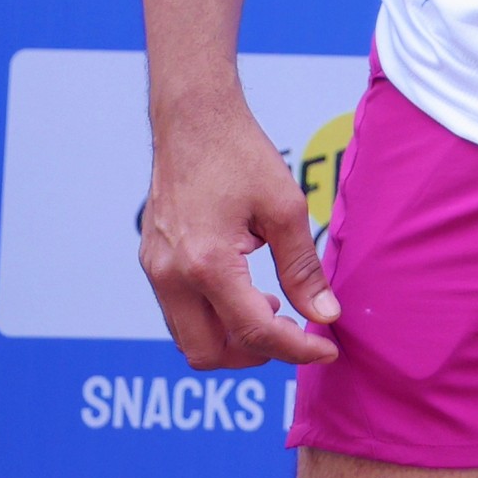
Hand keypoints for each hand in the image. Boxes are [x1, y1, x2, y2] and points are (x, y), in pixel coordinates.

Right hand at [139, 96, 335, 368]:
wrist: (193, 121)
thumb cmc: (241, 156)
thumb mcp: (285, 208)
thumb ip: (304, 268)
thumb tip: (325, 315)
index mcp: (207, 264)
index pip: (253, 332)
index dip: (295, 349)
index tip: (326, 349)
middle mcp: (170, 276)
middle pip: (207, 354)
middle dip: (254, 356)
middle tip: (294, 334)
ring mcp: (155, 271)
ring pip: (188, 339)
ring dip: (230, 339)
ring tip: (273, 308)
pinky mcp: (151, 264)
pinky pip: (179, 314)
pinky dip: (212, 319)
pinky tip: (246, 292)